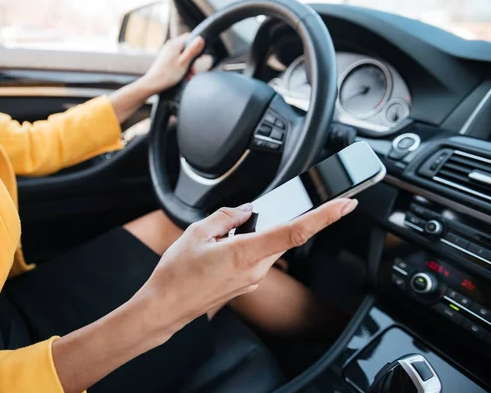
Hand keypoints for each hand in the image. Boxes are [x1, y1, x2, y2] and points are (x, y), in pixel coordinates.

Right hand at [136, 198, 358, 333]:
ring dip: (260, 234)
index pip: (294, 232)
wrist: (166, 307)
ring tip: (226, 234)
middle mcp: (254, 270)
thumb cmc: (176, 275)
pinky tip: (226, 245)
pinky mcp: (246, 285)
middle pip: (284, 237)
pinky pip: (257, 258)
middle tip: (262, 210)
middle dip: (281, 219)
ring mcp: (251, 280)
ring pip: (270, 247)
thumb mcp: (195, 233)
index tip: (344, 204)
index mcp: (244, 253)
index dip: (324, 217)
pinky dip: (251, 246)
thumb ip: (226, 216)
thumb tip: (246, 210)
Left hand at [140, 33, 206, 93]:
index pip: (190, 37)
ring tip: (188, 76)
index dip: (197, 46)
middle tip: (193, 72)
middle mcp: (171, 46)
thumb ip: (192, 51)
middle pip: (188, 48)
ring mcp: (168, 52)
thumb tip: (201, 38)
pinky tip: (184, 77)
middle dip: (193, 60)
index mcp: (175, 43)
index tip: (200, 57)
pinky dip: (183, 68)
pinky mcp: (166, 60)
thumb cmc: (168, 74)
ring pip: (184, 56)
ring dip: (189, 66)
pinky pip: (178, 61)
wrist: (152, 84)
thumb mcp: (183, 63)